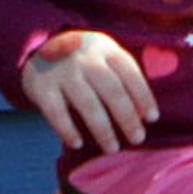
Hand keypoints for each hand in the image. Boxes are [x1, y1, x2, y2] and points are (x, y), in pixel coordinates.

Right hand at [20, 28, 156, 152]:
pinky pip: (56, 112)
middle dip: (127, 117)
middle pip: (112, 90)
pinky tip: (78, 144)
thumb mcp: (105, 56)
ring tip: (112, 148)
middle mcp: (85, 58)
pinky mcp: (41, 86)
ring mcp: (63, 71)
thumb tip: (145, 114)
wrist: (40, 45)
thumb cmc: (84, 59)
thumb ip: (124, 77)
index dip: (143, 96)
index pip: (130, 73)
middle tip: (137, 138)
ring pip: (87, 103)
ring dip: (102, 129)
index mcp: (106, 49)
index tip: (152, 118)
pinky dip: (67, 130)